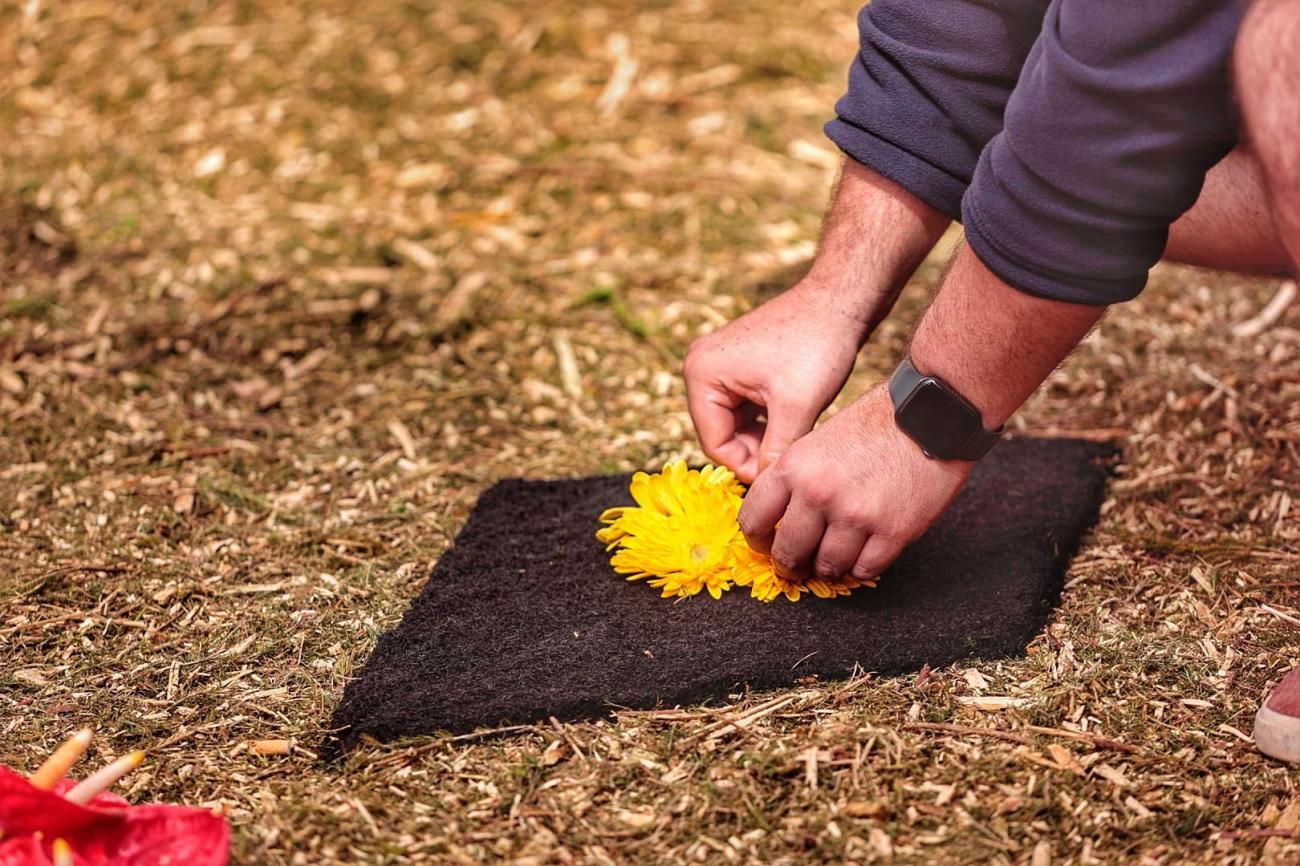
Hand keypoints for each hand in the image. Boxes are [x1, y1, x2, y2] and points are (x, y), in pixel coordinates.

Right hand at [683, 281, 872, 482]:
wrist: (840, 300)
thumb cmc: (817, 345)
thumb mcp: (796, 408)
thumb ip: (777, 453)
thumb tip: (767, 492)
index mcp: (702, 373)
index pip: (715, 443)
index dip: (746, 467)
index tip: (780, 477)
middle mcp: (701, 366)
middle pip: (723, 435)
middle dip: (756, 451)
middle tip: (792, 463)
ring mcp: (719, 364)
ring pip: (737, 424)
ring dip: (765, 438)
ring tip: (798, 442)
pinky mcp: (739, 365)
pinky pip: (747, 409)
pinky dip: (769, 422)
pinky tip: (797, 425)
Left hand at [738, 384, 970, 579]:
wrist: (930, 415)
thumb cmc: (875, 424)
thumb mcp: (817, 442)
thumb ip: (795, 479)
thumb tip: (778, 519)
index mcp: (794, 467)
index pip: (753, 521)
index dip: (757, 541)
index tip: (766, 546)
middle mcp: (819, 494)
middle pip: (787, 553)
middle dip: (790, 565)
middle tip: (798, 566)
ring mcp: (856, 515)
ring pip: (827, 567)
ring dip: (828, 568)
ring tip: (834, 558)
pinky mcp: (893, 532)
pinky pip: (865, 569)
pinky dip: (861, 567)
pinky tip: (863, 554)